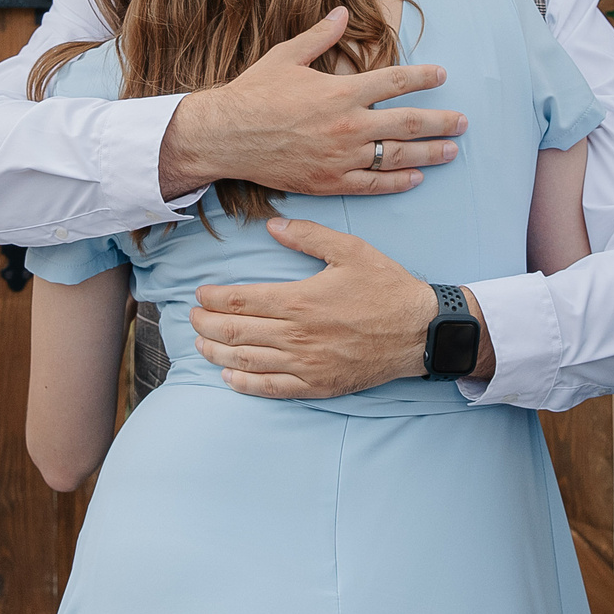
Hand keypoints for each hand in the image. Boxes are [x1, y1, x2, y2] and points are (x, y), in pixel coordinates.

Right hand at [157, 8, 464, 201]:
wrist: (226, 137)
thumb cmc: (254, 93)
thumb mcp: (287, 56)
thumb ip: (320, 36)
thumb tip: (342, 13)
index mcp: (342, 91)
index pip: (397, 81)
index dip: (424, 77)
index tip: (442, 75)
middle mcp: (349, 125)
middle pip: (409, 123)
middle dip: (442, 122)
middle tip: (463, 122)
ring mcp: (342, 157)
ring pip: (398, 156)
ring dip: (430, 153)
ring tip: (451, 151)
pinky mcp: (331, 182)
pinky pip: (375, 184)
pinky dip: (398, 181)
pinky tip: (416, 178)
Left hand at [189, 219, 490, 397]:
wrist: (420, 332)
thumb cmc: (387, 288)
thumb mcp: (351, 250)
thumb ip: (308, 236)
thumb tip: (272, 225)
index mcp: (299, 301)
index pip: (240, 300)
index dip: (213, 298)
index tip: (199, 293)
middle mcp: (296, 336)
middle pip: (234, 332)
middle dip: (206, 324)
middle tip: (193, 317)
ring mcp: (305, 365)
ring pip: (246, 361)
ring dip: (216, 353)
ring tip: (201, 344)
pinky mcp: (317, 385)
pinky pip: (271, 388)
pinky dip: (244, 384)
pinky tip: (229, 378)